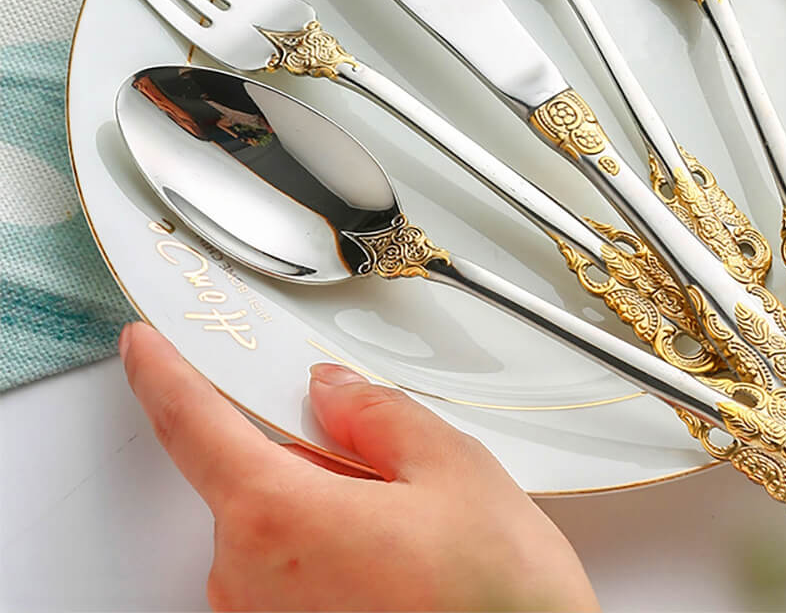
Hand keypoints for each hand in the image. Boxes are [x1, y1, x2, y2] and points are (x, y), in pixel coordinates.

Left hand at [119, 322, 598, 611]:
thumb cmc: (497, 602)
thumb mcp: (450, 468)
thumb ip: (377, 414)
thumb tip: (334, 393)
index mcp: (277, 518)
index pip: (194, 424)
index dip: (165, 373)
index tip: (144, 344)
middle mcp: (250, 581)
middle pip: (253, 475)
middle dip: (308, 451)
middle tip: (384, 460)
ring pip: (277, 524)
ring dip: (327, 505)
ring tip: (412, 528)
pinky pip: (290, 573)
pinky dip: (331, 549)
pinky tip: (399, 563)